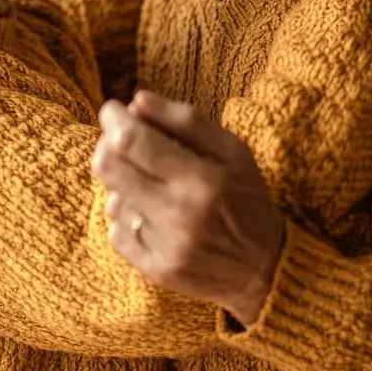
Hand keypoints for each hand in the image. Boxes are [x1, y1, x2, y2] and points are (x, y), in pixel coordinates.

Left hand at [92, 91, 283, 327]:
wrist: (264, 267)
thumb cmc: (245, 196)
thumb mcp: (231, 149)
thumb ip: (185, 120)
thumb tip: (137, 100)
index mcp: (202, 178)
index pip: (132, 141)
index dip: (114, 119)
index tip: (114, 110)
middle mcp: (180, 215)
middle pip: (108, 167)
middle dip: (107, 144)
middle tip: (121, 139)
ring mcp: (165, 247)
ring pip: (110, 199)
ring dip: (121, 183)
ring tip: (145, 180)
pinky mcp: (156, 270)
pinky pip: (116, 232)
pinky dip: (127, 217)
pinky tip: (150, 213)